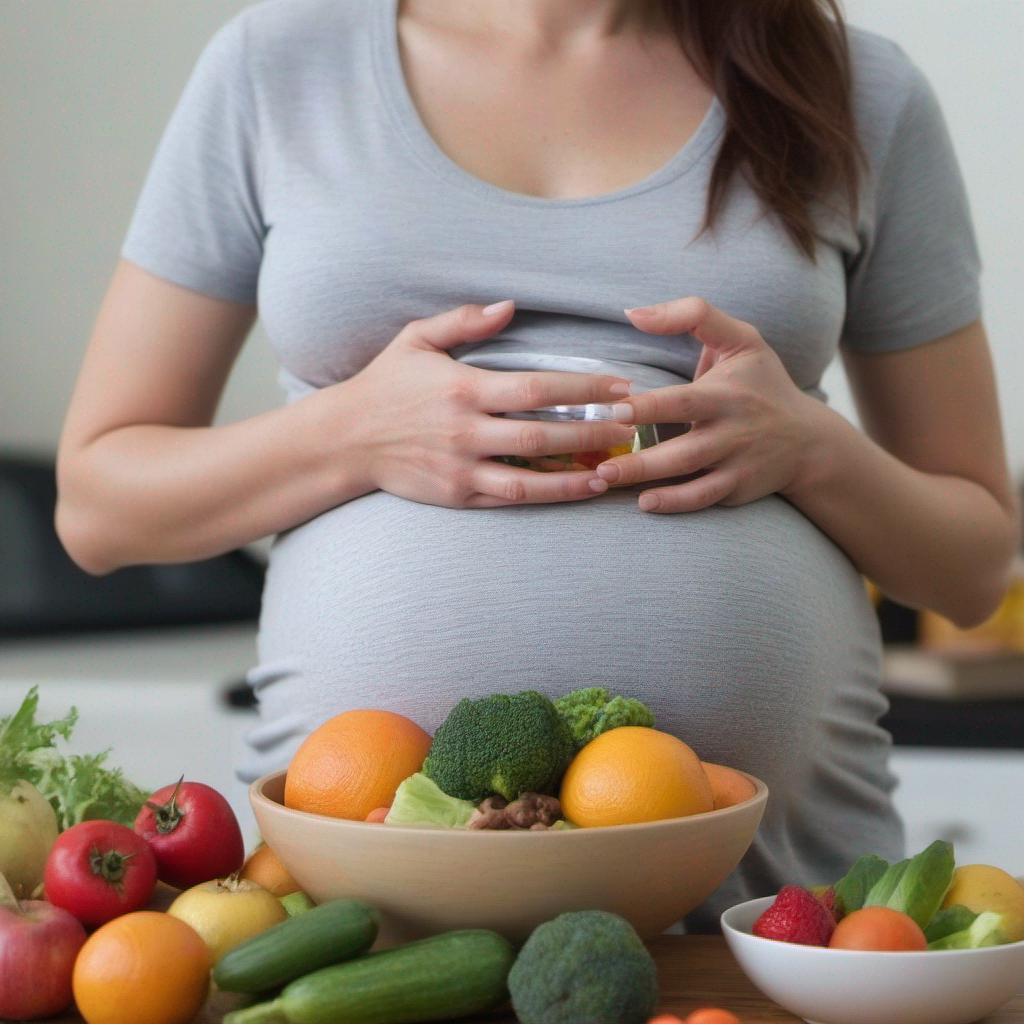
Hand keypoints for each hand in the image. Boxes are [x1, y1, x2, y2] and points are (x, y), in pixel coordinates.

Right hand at [345, 300, 635, 507]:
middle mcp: (466, 431)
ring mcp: (461, 467)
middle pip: (542, 435)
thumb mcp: (417, 339)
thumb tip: (510, 306)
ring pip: (530, 477)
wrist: (344, 439)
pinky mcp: (457, 494)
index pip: (537, 389)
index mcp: (463, 388)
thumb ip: (464, 321)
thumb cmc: (385, 385)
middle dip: (593, 430)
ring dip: (577, 473)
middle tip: (632, 424)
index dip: (583, 389)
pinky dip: (547, 496)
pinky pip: (510, 498)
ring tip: (616, 467)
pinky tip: (578, 489)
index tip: (618, 386)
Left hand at [594, 297, 822, 512]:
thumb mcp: (741, 339)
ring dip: (648, 482)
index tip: (614, 409)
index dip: (649, 407)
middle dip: (644, 460)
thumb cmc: (761, 382)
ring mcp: (735, 465)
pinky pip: (703, 499)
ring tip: (607, 481)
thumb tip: (632, 313)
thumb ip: (692, 315)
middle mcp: (733, 433)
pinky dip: (675, 504)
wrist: (808, 440)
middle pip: (685, 451)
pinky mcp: (737, 489)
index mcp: (726, 395)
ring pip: (690, 479)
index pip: (683, 401)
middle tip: (603, 465)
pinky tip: (644, 503)